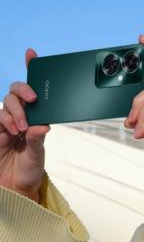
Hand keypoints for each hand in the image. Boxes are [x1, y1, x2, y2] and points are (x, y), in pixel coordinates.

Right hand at [0, 49, 49, 202]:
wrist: (15, 188)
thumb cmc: (30, 168)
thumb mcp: (38, 154)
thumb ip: (37, 139)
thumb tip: (40, 124)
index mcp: (36, 117)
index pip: (32, 91)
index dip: (30, 69)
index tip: (31, 53)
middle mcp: (21, 116)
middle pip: (15, 92)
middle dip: (22, 91)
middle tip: (32, 100)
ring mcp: (6, 123)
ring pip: (6, 103)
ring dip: (14, 111)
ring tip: (21, 128)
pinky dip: (5, 120)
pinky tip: (11, 130)